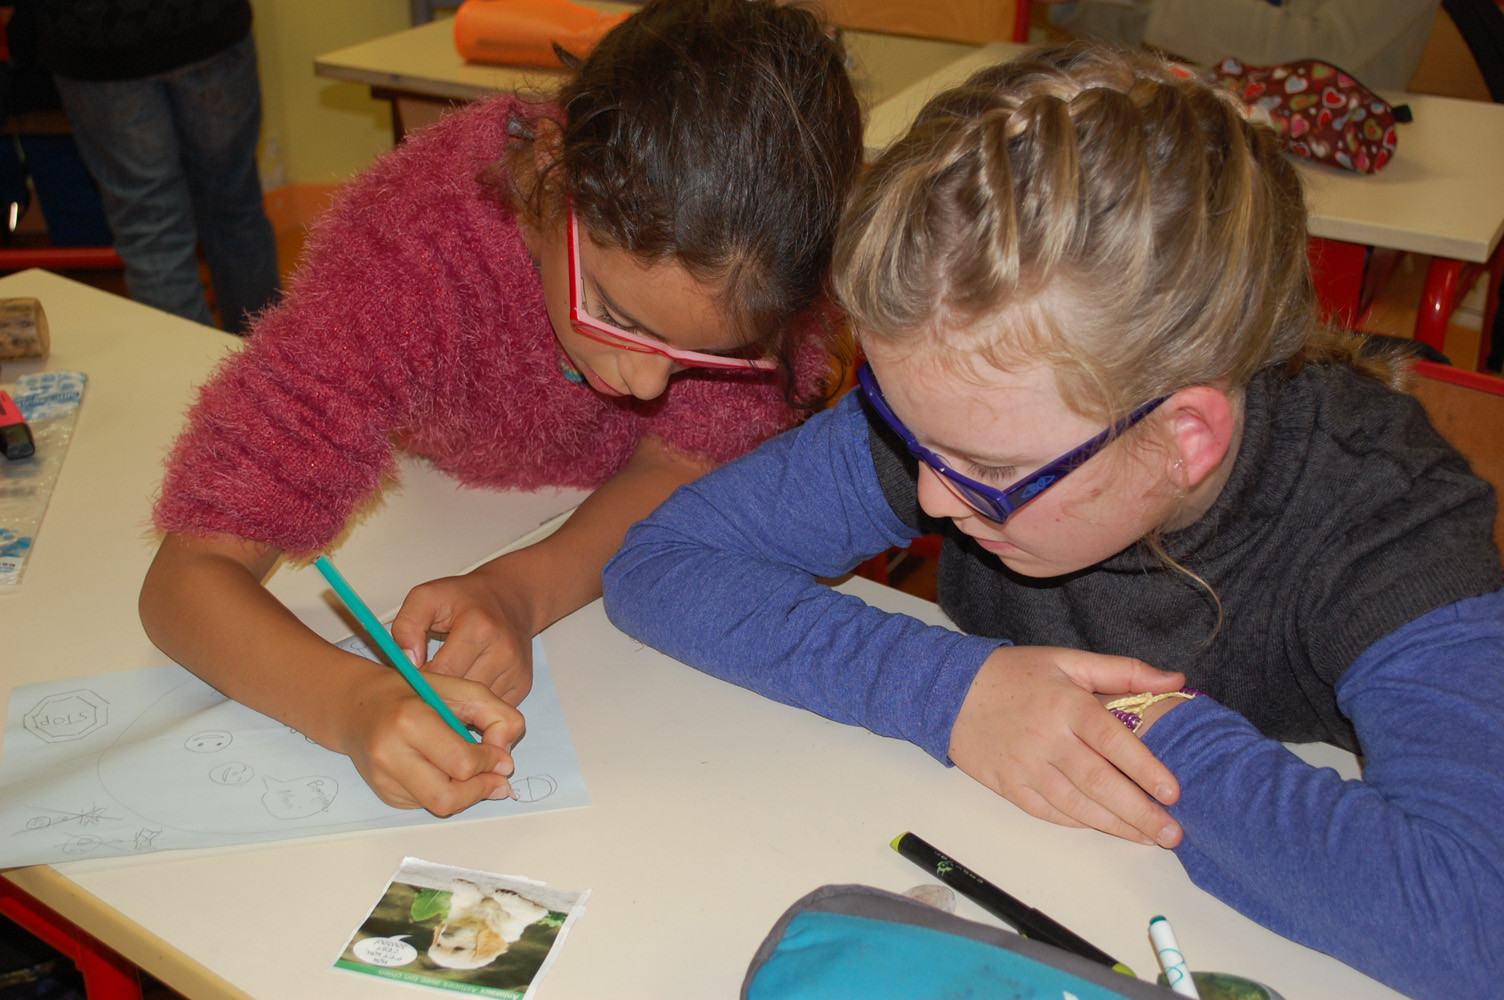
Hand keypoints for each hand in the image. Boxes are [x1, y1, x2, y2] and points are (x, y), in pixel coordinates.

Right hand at [335, 666, 526, 815]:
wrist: (359, 706)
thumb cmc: (412, 693)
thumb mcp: (460, 689)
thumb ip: (496, 715)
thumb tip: (506, 761)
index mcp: (409, 721)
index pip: (462, 763)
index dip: (490, 763)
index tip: (500, 756)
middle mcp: (389, 754)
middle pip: (448, 798)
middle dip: (480, 790)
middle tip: (496, 777)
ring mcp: (383, 779)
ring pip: (439, 806)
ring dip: (467, 794)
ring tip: (475, 773)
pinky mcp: (385, 795)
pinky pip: (427, 804)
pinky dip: (447, 792)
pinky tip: (445, 771)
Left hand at [391, 568, 534, 704]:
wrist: (510, 597)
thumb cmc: (467, 598)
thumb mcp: (427, 597)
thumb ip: (407, 625)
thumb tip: (407, 662)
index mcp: (479, 628)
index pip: (443, 672)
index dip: (421, 681)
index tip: (409, 679)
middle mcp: (503, 651)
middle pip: (460, 695)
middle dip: (437, 695)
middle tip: (422, 687)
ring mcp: (515, 670)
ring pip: (475, 707)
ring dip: (455, 704)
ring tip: (442, 687)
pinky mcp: (522, 684)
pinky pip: (489, 708)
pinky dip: (474, 706)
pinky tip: (463, 691)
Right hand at [948, 646, 1185, 846]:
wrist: (951, 691)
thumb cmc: (1015, 674)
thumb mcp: (1069, 660)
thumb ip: (1125, 671)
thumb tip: (1175, 681)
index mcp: (1068, 705)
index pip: (1114, 741)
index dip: (1145, 768)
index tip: (1173, 792)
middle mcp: (1048, 738)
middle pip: (1099, 782)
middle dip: (1139, 812)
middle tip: (1172, 833)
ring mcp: (1027, 766)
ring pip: (1077, 805)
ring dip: (1116, 826)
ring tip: (1148, 838)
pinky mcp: (1009, 786)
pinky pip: (1050, 812)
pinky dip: (1080, 823)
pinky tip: (1106, 829)